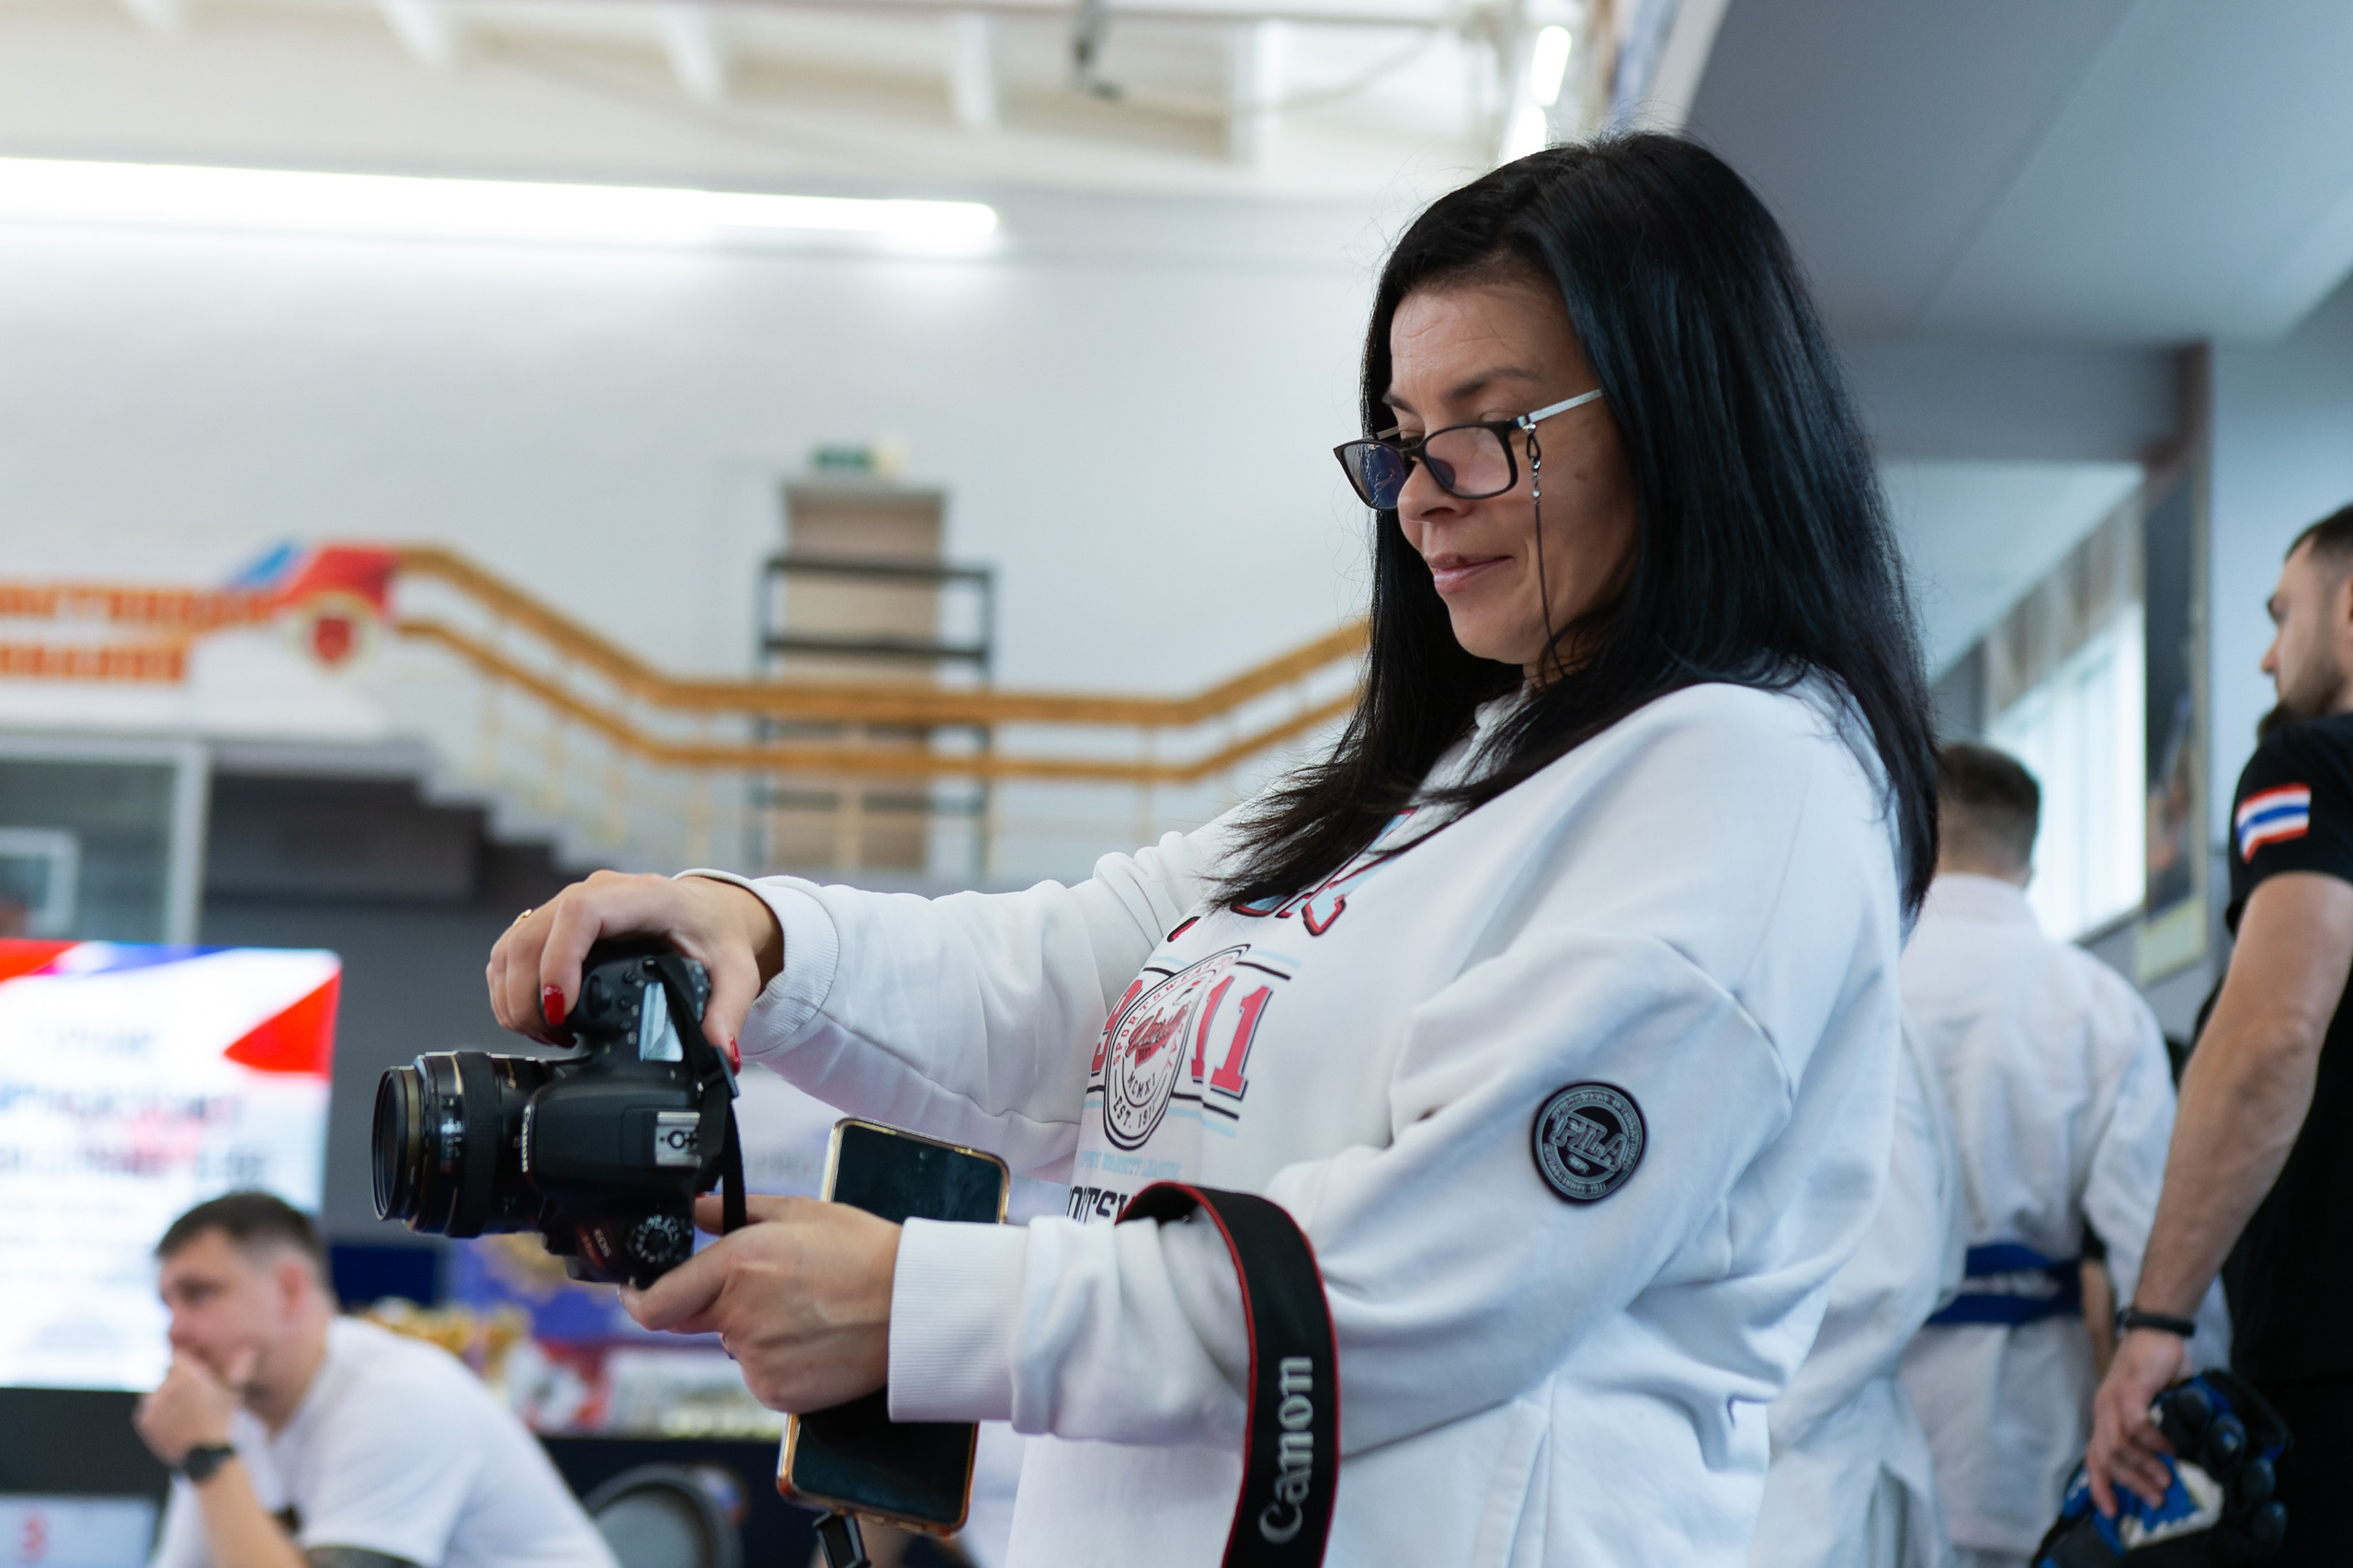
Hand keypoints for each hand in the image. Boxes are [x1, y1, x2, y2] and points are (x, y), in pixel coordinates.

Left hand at [134, 1348, 251, 1466]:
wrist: (207, 1456)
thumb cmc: (223, 1421)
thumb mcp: (232, 1393)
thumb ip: (237, 1368)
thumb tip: (249, 1350)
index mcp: (187, 1376)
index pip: (176, 1355)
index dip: (185, 1361)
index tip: (191, 1369)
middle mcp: (166, 1386)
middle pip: (167, 1375)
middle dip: (177, 1382)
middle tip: (192, 1399)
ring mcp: (153, 1404)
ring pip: (155, 1392)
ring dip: (164, 1398)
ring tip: (182, 1414)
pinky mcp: (144, 1420)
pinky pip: (147, 1410)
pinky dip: (156, 1414)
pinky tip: (173, 1423)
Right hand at [487, 872, 782, 1051]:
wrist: (708, 913)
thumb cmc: (715, 934)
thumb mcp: (736, 972)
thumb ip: (728, 1011)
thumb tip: (719, 1052)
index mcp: (642, 898)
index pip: (580, 914)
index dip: (558, 960)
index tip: (559, 1008)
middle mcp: (597, 893)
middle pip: (533, 934)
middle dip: (527, 994)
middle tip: (552, 1037)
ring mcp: (569, 904)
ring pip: (514, 943)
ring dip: (512, 994)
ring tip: (545, 1034)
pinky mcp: (554, 923)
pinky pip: (513, 950)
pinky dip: (510, 987)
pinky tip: (535, 1019)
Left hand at [622, 1194, 899, 1412]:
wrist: (914, 1308)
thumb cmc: (865, 1253)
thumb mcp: (800, 1212)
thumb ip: (734, 1212)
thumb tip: (695, 1210)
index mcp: (737, 1266)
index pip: (654, 1304)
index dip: (638, 1299)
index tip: (639, 1293)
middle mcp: (738, 1317)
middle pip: (696, 1322)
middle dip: (716, 1305)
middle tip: (768, 1290)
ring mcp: (757, 1361)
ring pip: (737, 1347)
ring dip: (757, 1333)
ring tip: (810, 1313)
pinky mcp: (777, 1392)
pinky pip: (763, 1376)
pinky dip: (781, 1362)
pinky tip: (817, 1340)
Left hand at [2086, 1327, 2189, 1514]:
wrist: (2157, 1332)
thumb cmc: (2156, 1372)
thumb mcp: (2152, 1409)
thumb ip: (2152, 1434)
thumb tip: (2171, 1468)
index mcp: (2105, 1418)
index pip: (2093, 1458)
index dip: (2100, 1487)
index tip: (2112, 1513)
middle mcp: (2103, 1410)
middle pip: (2106, 1458)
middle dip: (2131, 1484)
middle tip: (2157, 1499)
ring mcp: (2112, 1399)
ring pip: (2119, 1444)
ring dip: (2144, 1466)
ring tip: (2168, 1478)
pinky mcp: (2129, 1388)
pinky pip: (2135, 1423)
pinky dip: (2152, 1440)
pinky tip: (2171, 1448)